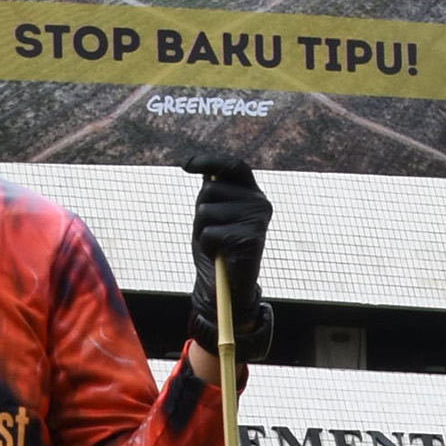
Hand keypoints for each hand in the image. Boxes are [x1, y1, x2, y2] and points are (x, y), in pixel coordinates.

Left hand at [184, 159, 273, 357]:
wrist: (230, 286)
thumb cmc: (218, 247)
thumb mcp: (214, 213)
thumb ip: (213, 192)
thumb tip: (205, 171)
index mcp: (252, 193)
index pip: (232, 165)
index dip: (209, 160)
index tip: (186, 166)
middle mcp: (260, 203)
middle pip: (210, 189)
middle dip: (201, 209)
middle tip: (212, 229)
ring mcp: (257, 221)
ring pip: (205, 211)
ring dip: (202, 229)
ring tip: (216, 243)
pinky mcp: (250, 240)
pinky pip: (209, 234)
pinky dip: (206, 246)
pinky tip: (219, 254)